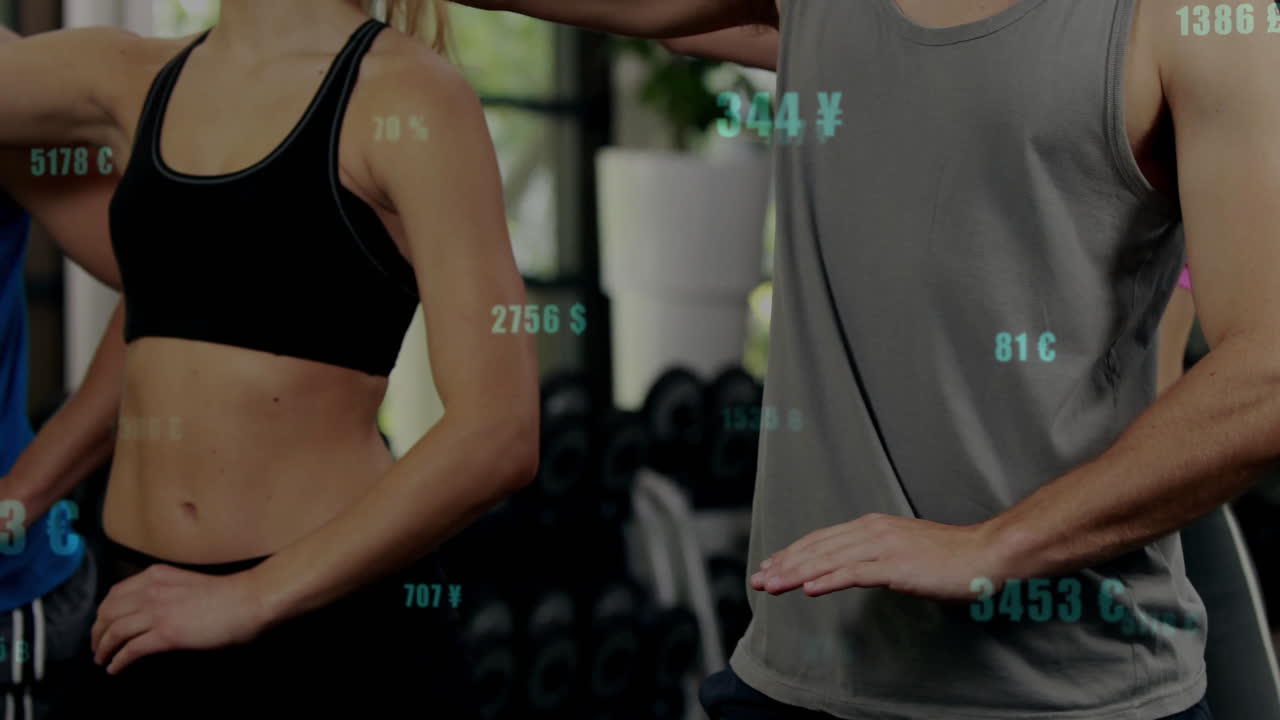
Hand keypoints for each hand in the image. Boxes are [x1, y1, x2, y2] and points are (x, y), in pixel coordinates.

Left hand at [91, 564, 268, 673]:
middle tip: (96, 646)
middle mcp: (151, 590)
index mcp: (156, 575)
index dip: (103, 612)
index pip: (115, 593)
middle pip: (108, 612)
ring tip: (101, 659)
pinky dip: (118, 661)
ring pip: (114, 631)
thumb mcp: (189, 583)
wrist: (247, 600)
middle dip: (97, 632)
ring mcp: (157, 612)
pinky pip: (131, 650)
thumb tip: (155, 610)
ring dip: (103, 648)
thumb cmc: (229, 593)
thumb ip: (167, 591)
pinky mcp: (166, 634)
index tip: (102, 625)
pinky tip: (115, 669)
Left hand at [750, 513, 1010, 601]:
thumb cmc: (951, 557)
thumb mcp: (904, 549)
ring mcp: (883, 547)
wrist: (985, 554)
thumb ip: (877, 555)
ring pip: (829, 560)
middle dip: (785, 564)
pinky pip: (854, 573)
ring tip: (772, 585)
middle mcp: (872, 531)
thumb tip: (852, 567)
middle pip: (818, 547)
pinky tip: (809, 589)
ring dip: (796, 573)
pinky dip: (828, 579)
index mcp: (873, 526)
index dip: (794, 552)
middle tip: (759, 579)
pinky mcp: (896, 565)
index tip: (771, 565)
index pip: (822, 539)